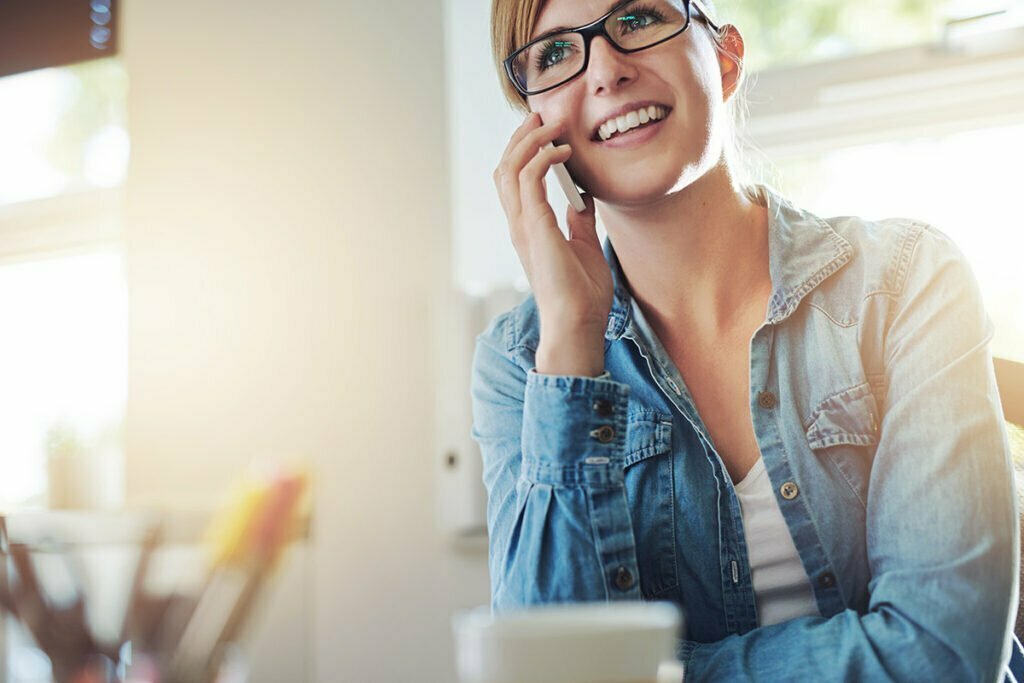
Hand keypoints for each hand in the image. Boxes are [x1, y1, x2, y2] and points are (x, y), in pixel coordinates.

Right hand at [492, 112, 612, 372]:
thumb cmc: (582, 295)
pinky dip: (542, 158)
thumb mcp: (585, 247)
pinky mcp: (536, 229)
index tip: (545, 130)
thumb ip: (580, 222)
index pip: (514, 179)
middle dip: (521, 137)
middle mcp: (520, 225)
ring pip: (510, 169)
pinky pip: (530, 181)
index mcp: (529, 228)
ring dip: (530, 141)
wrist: (578, 324)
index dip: (524, 150)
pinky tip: (563, 151)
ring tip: (552, 125)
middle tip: (542, 115)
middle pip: (505, 168)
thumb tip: (583, 200)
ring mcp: (524, 227)